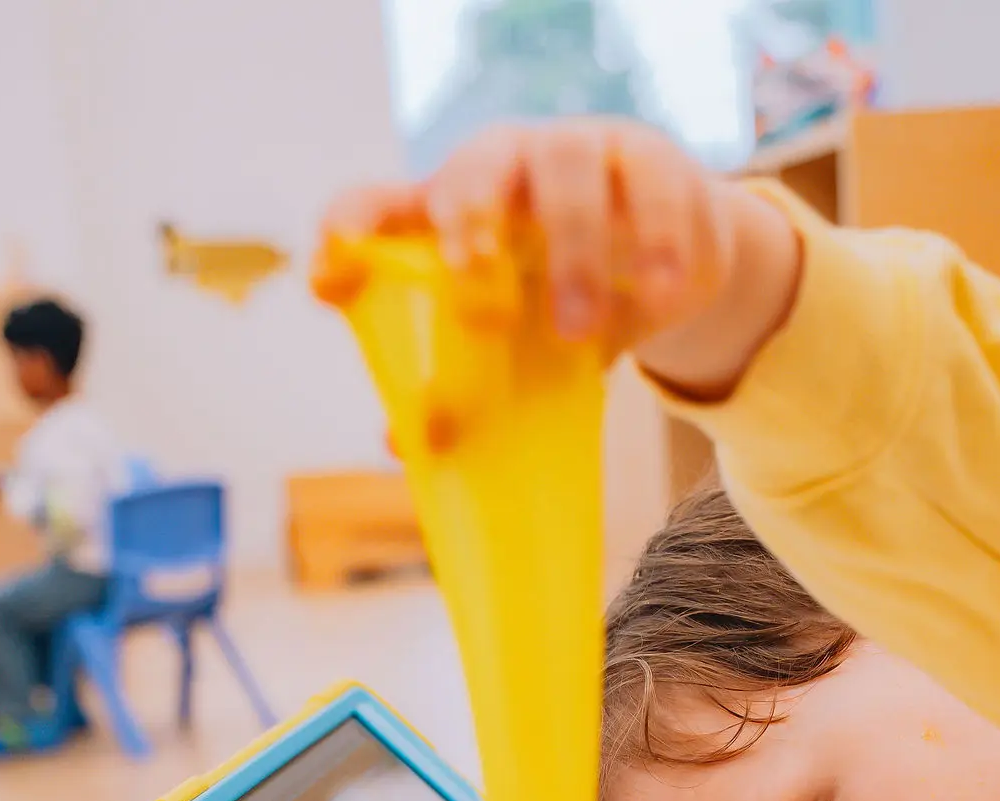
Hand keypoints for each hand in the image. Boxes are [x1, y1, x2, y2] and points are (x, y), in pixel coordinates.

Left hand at [323, 117, 799, 398]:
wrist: (670, 260)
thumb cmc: (563, 295)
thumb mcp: (518, 341)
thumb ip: (468, 384)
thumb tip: (408, 447)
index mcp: (455, 208)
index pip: (383, 204)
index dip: (351, 231)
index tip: (330, 280)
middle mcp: (512, 167)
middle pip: (479, 163)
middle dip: (471, 214)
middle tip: (472, 277)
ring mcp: (584, 153)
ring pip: (570, 171)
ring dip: (573, 253)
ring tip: (577, 333)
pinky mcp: (653, 163)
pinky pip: (654, 190)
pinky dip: (658, 246)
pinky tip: (660, 297)